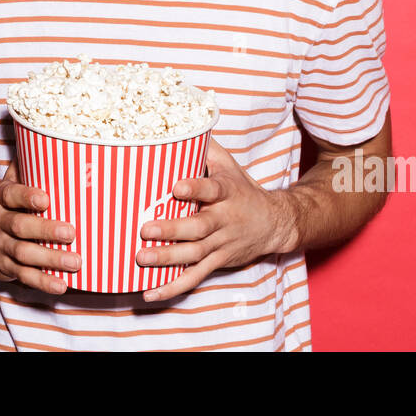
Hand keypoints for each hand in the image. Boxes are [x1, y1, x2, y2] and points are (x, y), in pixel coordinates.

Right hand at [0, 162, 79, 294]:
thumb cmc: (2, 207)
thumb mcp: (7, 186)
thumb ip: (24, 167)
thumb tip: (45, 138)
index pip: (11, 195)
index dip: (27, 196)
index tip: (45, 198)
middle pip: (20, 227)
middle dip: (45, 230)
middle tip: (70, 232)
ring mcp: (1, 248)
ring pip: (25, 254)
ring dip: (50, 259)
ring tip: (75, 261)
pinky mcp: (6, 268)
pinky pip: (25, 277)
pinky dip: (43, 282)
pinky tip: (62, 284)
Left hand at [135, 138, 292, 301]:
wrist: (274, 223)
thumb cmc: (241, 188)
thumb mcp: (228, 164)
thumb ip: (204, 147)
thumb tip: (181, 122)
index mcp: (226, 193)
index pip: (211, 189)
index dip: (194, 188)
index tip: (175, 187)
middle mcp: (224, 220)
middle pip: (199, 227)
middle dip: (172, 230)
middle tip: (145, 229)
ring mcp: (221, 244)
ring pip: (194, 255)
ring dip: (167, 259)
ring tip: (141, 258)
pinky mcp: (218, 262)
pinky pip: (195, 277)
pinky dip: (172, 287)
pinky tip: (149, 293)